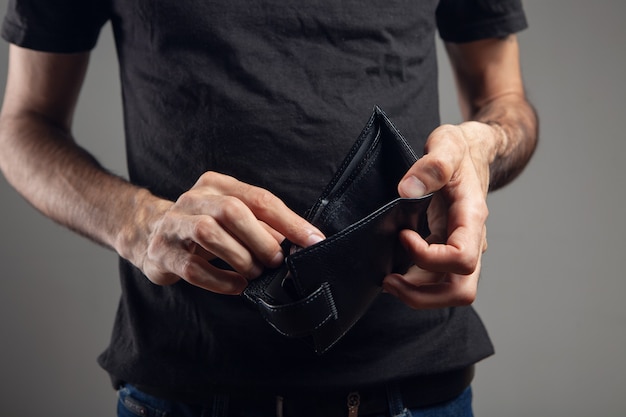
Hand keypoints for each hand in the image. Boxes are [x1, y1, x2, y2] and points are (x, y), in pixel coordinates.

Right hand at [129, 172, 324, 294]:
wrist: (148, 234)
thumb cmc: (202, 226)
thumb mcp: (233, 219)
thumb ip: (263, 226)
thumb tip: (299, 242)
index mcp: (218, 185)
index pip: (259, 198)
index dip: (290, 221)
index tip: (313, 240)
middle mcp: (195, 199)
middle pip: (232, 210)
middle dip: (261, 239)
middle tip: (275, 261)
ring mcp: (175, 224)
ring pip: (209, 233)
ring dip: (240, 258)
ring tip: (254, 273)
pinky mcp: (162, 251)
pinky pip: (193, 267)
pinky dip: (220, 279)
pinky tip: (236, 285)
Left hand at [382, 122, 496, 308]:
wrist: (471, 153)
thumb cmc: (459, 149)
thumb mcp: (447, 144)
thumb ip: (432, 164)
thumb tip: (406, 191)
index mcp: (471, 217)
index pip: (462, 258)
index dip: (429, 256)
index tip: (403, 234)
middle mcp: (470, 240)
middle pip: (461, 290)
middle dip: (423, 294)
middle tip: (388, 280)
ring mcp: (459, 248)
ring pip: (449, 292)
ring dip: (417, 295)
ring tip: (386, 281)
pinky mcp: (446, 250)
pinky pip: (436, 281)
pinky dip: (414, 285)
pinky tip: (392, 271)